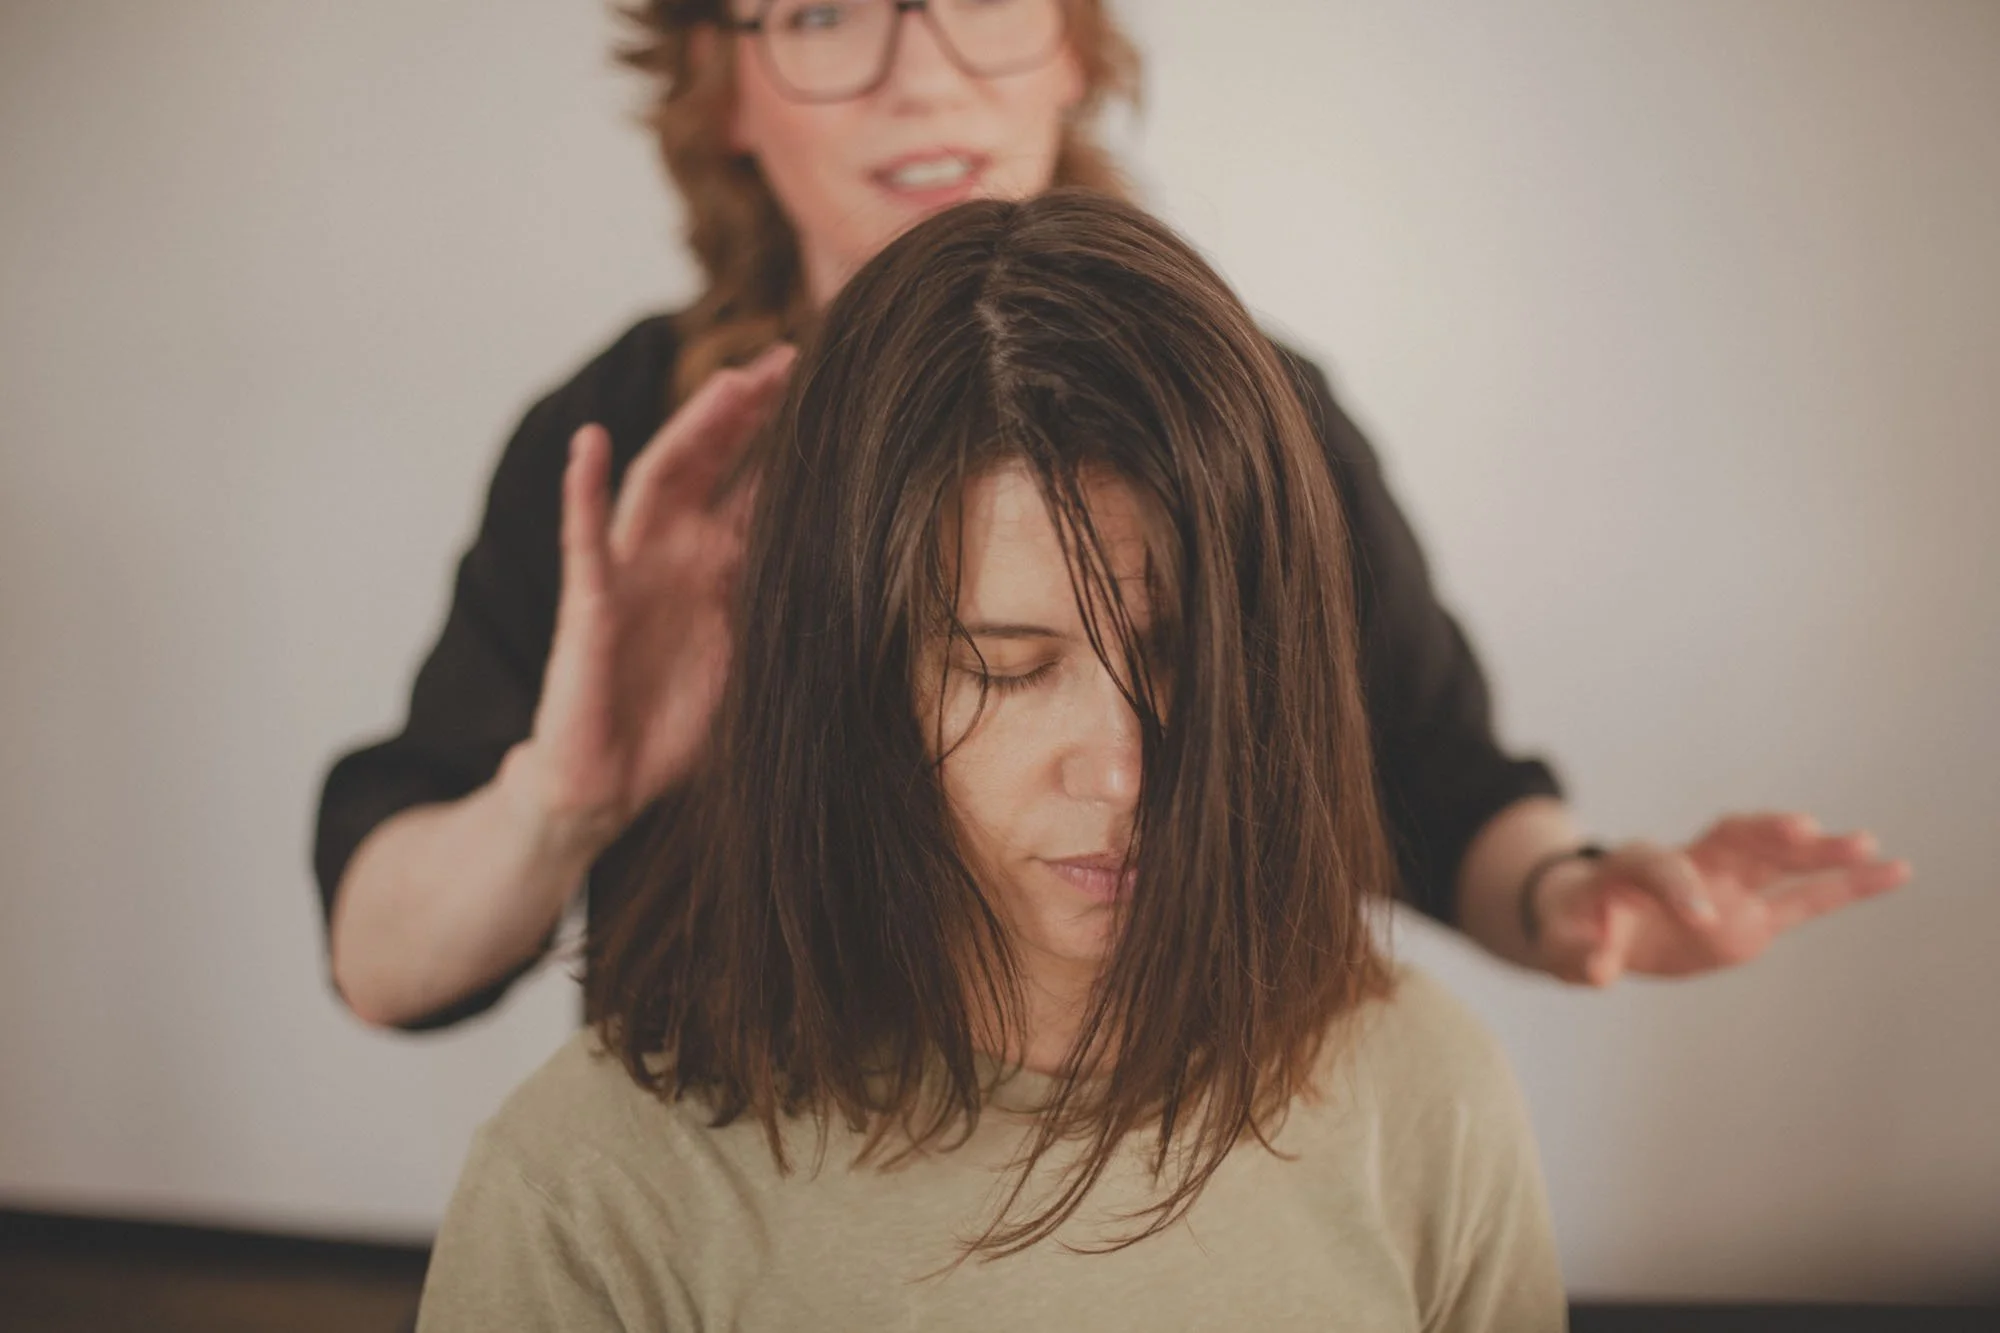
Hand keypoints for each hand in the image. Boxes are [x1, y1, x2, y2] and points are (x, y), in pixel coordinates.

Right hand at [512, 342, 796, 855]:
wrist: (610, 786)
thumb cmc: (675, 728)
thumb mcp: (754, 662)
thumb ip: (791, 617)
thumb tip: (873, 587)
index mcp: (718, 568)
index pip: (758, 487)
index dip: (789, 441)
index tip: (837, 390)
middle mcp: (675, 555)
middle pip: (714, 462)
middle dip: (748, 410)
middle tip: (792, 357)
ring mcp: (630, 571)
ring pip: (660, 481)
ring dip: (691, 430)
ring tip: (729, 382)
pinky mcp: (590, 604)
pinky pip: (583, 540)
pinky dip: (580, 489)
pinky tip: (588, 443)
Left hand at [1531, 812, 1911, 985]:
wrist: (1589, 921)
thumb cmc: (1571, 927)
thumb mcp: (1561, 944)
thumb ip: (1577, 954)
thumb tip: (1597, 969)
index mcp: (1632, 866)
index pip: (1662, 866)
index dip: (1680, 888)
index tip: (1702, 919)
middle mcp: (1686, 864)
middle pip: (1728, 840)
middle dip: (1764, 834)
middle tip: (1806, 829)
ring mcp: (1724, 885)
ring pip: (1772, 860)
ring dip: (1815, 851)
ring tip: (1867, 844)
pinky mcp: (1751, 915)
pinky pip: (1801, 899)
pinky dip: (1844, 886)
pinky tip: (1892, 871)